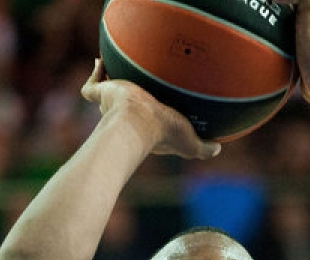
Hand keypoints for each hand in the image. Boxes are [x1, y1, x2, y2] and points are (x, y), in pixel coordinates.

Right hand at [80, 59, 220, 159]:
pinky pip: (92, 85)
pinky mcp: (102, 94)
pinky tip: (101, 60)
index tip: (155, 107)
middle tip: (133, 87)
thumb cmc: (163, 131)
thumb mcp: (190, 143)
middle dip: (126, 99)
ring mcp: (111, 106)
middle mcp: (125, 118)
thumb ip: (203, 148)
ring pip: (108, 94)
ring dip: (111, 83)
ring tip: (116, 68)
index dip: (149, 115)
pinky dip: (96, 73)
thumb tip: (217, 148)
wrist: (138, 119)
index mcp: (144, 128)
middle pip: (123, 108)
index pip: (144, 121)